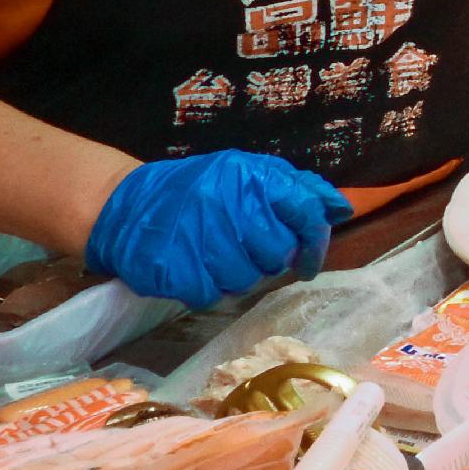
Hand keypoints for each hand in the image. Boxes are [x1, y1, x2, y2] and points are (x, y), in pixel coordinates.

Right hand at [86, 151, 354, 306]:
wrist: (127, 205)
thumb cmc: (198, 191)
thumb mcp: (247, 174)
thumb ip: (296, 190)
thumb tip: (341, 210)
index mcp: (250, 176)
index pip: (304, 209)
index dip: (315, 240)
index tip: (310, 261)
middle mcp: (226, 203)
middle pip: (277, 253)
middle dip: (269, 260)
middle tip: (248, 252)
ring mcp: (199, 237)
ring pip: (246, 279)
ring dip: (237, 276)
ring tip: (217, 258)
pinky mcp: (175, 269)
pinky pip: (211, 295)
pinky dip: (207, 288)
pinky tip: (195, 270)